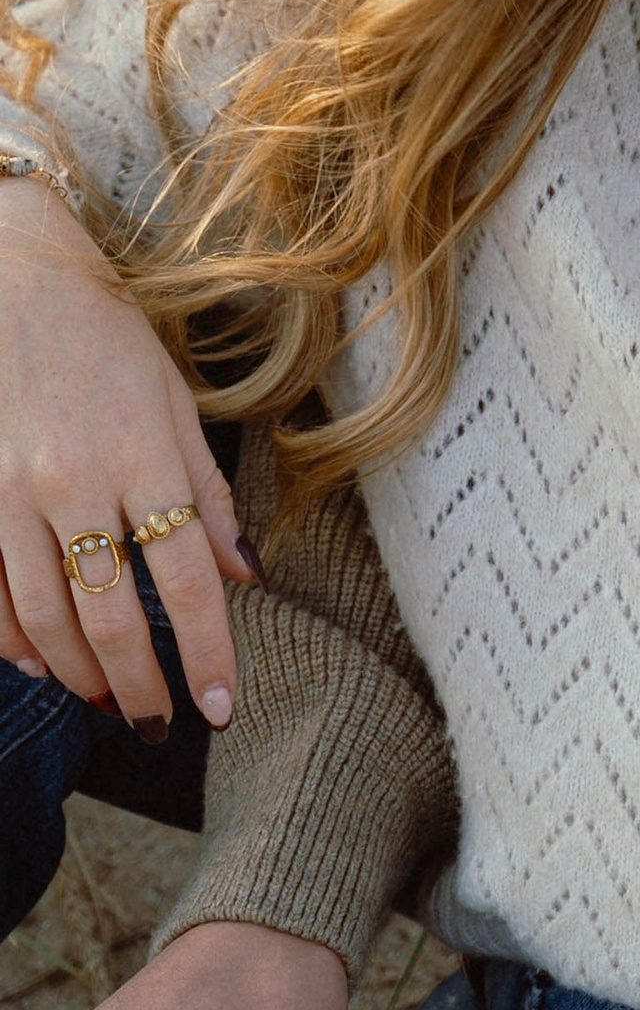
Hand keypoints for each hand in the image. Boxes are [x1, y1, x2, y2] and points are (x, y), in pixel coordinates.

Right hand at [0, 182, 254, 735]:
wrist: (16, 284)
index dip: (206, 653)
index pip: (185, 580)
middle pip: (111, 614)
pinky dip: (11, 641)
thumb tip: (246, 576)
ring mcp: (11, 494)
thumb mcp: (178, 405)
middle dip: (139, 684)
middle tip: (160, 724)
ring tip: (106, 700)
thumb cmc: (110, 342)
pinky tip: (38, 664)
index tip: (220, 707)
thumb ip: (208, 496)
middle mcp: (76, 483)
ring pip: (43, 617)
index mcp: (144, 457)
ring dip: (77, 673)